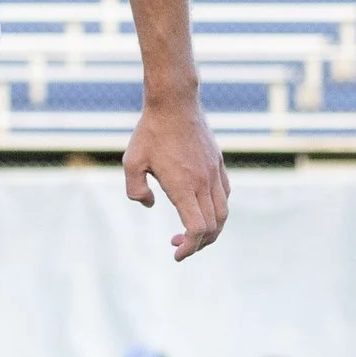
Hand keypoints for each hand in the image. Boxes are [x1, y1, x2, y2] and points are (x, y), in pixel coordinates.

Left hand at [123, 93, 228, 260]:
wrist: (175, 103)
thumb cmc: (149, 133)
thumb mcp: (131, 163)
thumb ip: (135, 190)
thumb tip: (150, 205)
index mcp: (184, 186)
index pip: (197, 228)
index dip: (189, 247)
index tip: (175, 253)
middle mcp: (204, 182)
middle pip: (213, 227)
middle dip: (198, 244)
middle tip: (178, 247)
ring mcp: (214, 173)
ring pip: (223, 212)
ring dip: (211, 230)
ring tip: (190, 233)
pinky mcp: (218, 164)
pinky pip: (224, 195)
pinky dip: (216, 211)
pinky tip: (198, 208)